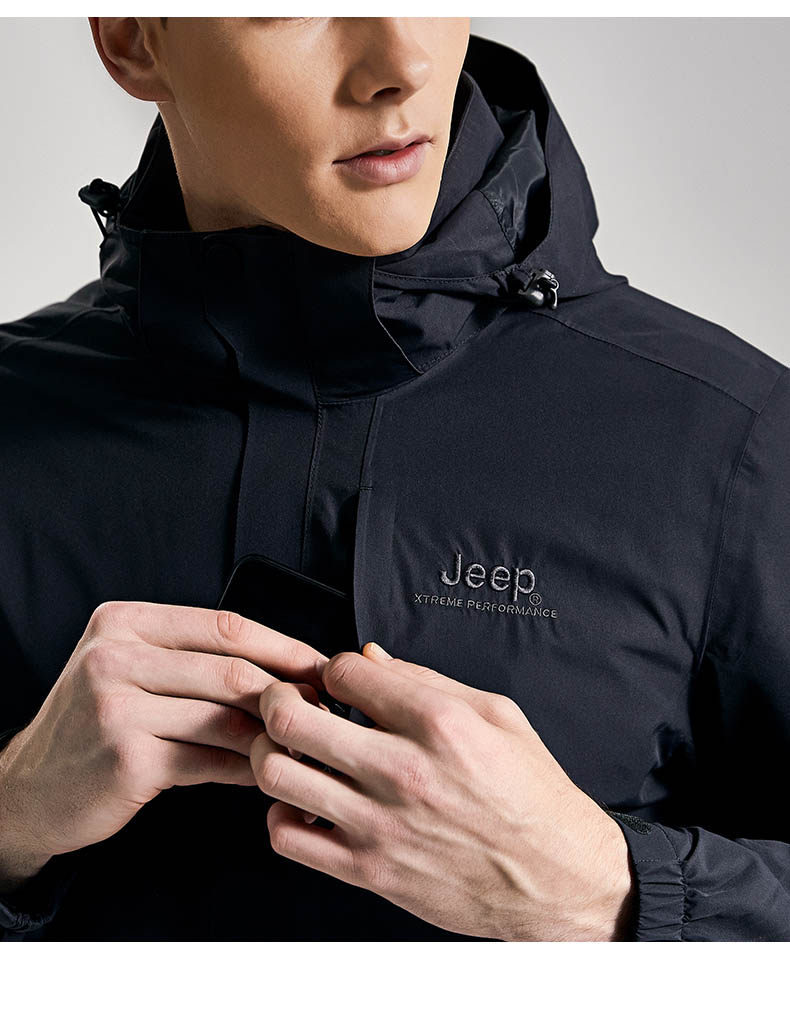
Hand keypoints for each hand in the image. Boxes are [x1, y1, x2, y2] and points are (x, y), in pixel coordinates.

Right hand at [0, 602, 326, 889]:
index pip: (223, 625)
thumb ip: (192, 659)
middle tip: (322, 708)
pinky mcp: (125, 758)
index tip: (319, 665)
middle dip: (286, 691)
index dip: (282, 645)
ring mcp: (116, 708)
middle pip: (229, 670)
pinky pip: (208, 761)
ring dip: (272, 734)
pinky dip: (245, 768)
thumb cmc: (93, 725)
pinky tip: (263, 772)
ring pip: (223, 717)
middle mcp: (114, 656)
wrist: (28, 789)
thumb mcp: (127, 669)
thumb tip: (285, 667)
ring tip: (301, 742)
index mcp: (123, 622)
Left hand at [250, 643, 635, 940]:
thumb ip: (427, 680)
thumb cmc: (533, 796)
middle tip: (294, 701)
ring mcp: (381, 824)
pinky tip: (306, 801)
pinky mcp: (369, 870)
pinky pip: (287, 837)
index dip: (335, 668)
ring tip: (294, 749)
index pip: (344, 672)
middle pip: (292, 718)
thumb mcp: (498, 715)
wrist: (558, 880)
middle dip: (280, 697)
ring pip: (277, 773)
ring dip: (273, 751)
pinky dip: (281, 813)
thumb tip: (371, 657)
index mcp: (439, 723)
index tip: (341, 681)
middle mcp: (404, 771)